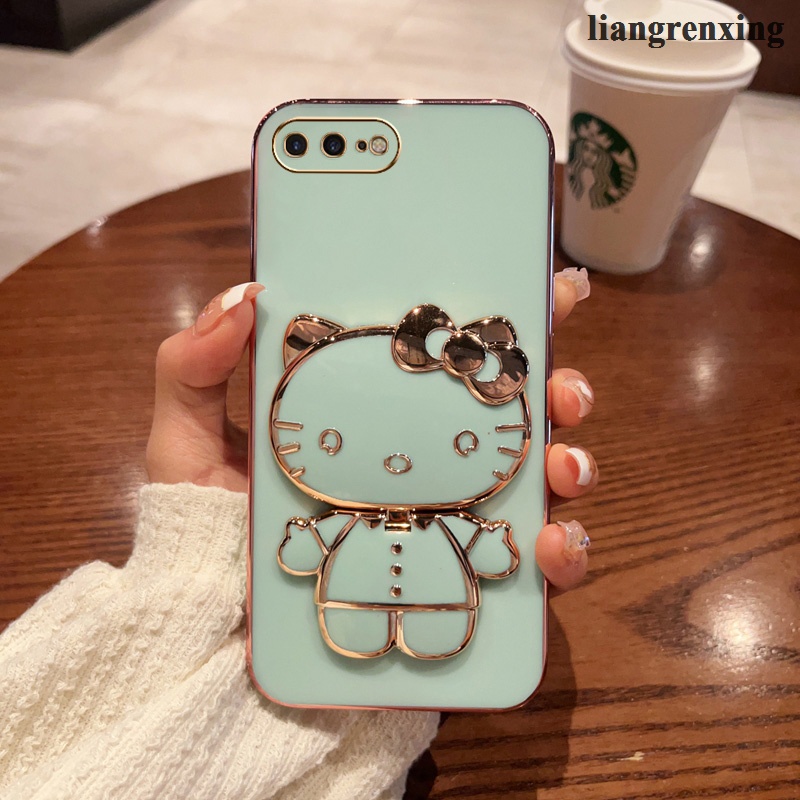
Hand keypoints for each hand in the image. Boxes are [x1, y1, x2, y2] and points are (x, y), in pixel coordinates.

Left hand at [147, 270, 596, 591]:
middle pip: (515, 410)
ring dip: (572, 462)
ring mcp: (452, 515)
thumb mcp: (186, 438)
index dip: (508, 321)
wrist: (221, 626)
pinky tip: (549, 544)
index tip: (554, 289)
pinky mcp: (463, 578)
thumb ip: (195, 366)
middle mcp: (428, 456)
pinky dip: (561, 551)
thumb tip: (247, 294)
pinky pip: (530, 564)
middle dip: (558, 386)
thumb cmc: (209, 526)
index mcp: (379, 410)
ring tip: (561, 465)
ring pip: (541, 478)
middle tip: (561, 386)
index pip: (452, 354)